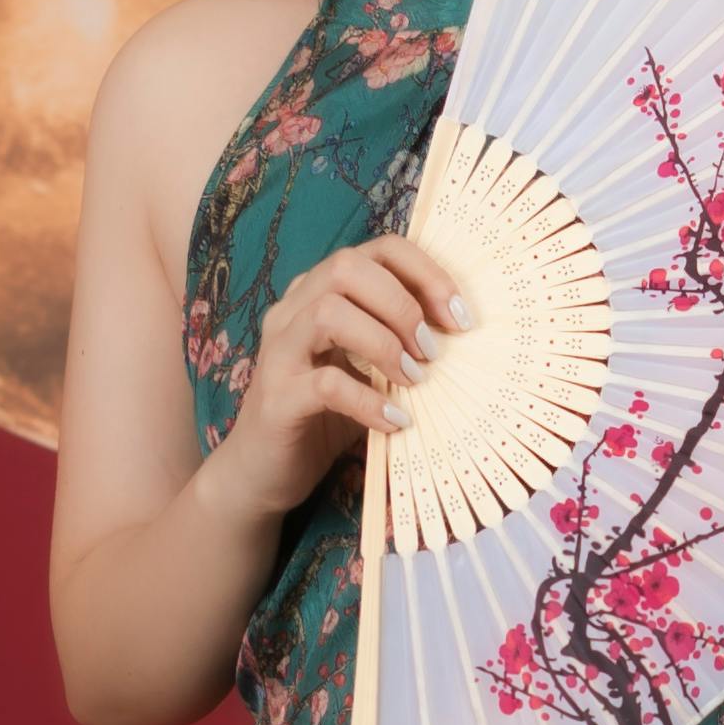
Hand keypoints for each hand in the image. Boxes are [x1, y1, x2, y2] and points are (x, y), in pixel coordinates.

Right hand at [204, 234, 462, 525]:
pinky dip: (368, 401)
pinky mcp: (277, 398)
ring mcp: (279, 352)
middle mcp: (293, 311)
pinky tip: (394, 421)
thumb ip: (401, 347)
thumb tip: (460, 337)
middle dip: (402, 304)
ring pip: (329, 312)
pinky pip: (324, 384)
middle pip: (347, 266)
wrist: (262, 474)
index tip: (459, 317)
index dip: (426, 274)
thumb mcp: (369, 373)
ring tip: (413, 380)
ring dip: (384, 343)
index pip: (379, 250)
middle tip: (431, 352)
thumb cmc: (323, 418)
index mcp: (320, 293)